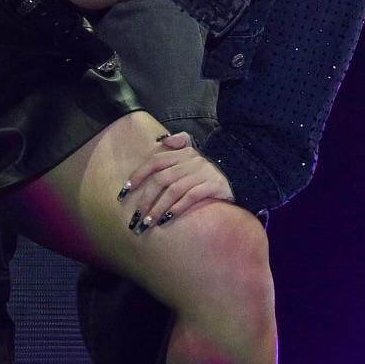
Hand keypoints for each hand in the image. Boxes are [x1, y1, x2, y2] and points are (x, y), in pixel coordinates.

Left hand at [117, 129, 234, 231]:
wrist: (241, 178)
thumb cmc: (209, 172)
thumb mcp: (194, 156)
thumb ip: (178, 144)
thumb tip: (162, 140)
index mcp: (183, 153)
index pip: (155, 161)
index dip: (138, 176)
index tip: (124, 194)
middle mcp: (192, 160)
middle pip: (161, 179)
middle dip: (145, 200)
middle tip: (136, 218)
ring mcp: (203, 172)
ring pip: (173, 190)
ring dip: (158, 208)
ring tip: (148, 223)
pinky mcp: (213, 185)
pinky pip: (191, 197)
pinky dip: (177, 208)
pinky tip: (167, 219)